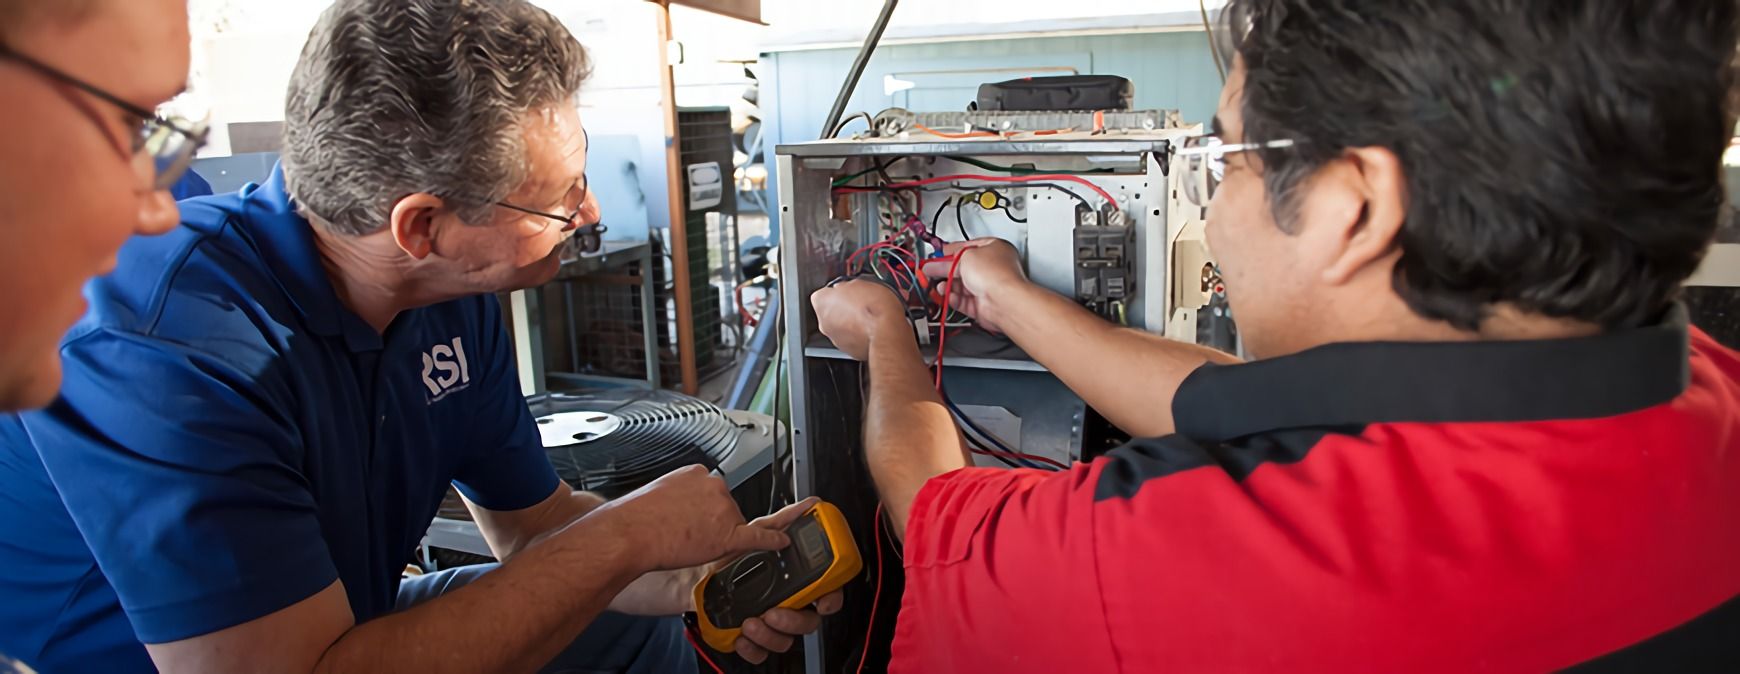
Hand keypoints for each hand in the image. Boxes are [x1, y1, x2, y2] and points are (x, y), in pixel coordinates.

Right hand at [592, 465, 787, 571]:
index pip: (712, 492)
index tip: (691, 516)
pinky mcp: (728, 534)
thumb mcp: (658, 490)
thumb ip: (679, 493)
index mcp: (697, 473)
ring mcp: (724, 509)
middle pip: (726, 508)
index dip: (702, 509)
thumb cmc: (635, 517)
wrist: (629, 533)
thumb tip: (681, 504)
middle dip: (711, 522)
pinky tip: (782, 543)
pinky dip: (772, 541)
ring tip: (685, 542)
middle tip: (683, 533)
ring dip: (716, 536)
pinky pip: (758, 537)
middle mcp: (716, 487)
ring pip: (733, 525)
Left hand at [719, 498, 846, 663]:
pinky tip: (741, 634)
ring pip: (785, 640)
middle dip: (795, 619)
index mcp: (788, 578)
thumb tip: (808, 504)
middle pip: (808, 620)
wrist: (681, 575)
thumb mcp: (750, 534)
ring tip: (752, 620)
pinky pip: (760, 652)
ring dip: (771, 634)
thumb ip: (780, 524)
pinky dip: (752, 647)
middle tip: (776, 610)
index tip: (823, 599)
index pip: (824, 591)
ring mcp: (765, 621)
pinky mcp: (746, 637)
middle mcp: (781, 601)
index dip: (830, 597)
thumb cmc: (716, 556)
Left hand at [811, 279, 912, 359]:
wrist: (887, 332)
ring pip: (839, 327)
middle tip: (859, 304)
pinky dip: (857, 335)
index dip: (836, 292)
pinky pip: (850, 339)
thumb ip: (846, 286)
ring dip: (850, 322)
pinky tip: (870, 329)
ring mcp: (834, 338)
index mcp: (821, 302)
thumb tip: (848, 288)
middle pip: (829, 312)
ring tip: (868, 317)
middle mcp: (823, 322)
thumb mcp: (860, 282)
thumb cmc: (874, 307)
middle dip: (842, 308)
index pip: (822, 293)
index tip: (846, 290)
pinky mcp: (847, 350)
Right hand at [922, 238, 1027, 332]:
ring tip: (937, 284)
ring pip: (962, 286)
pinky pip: (964, 301)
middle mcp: (993, 268)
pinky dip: (953, 298)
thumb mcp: (965, 256)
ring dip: (948, 285)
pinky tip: (946, 295)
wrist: (1002, 301)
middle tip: (930, 269)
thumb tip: (937, 263)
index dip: (952, 250)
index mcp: (995, 248)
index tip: (938, 254)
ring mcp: (989, 287)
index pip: (969, 247)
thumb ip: (949, 259)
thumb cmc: (995, 274)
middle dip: (945, 269)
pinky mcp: (983, 305)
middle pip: (964, 268)